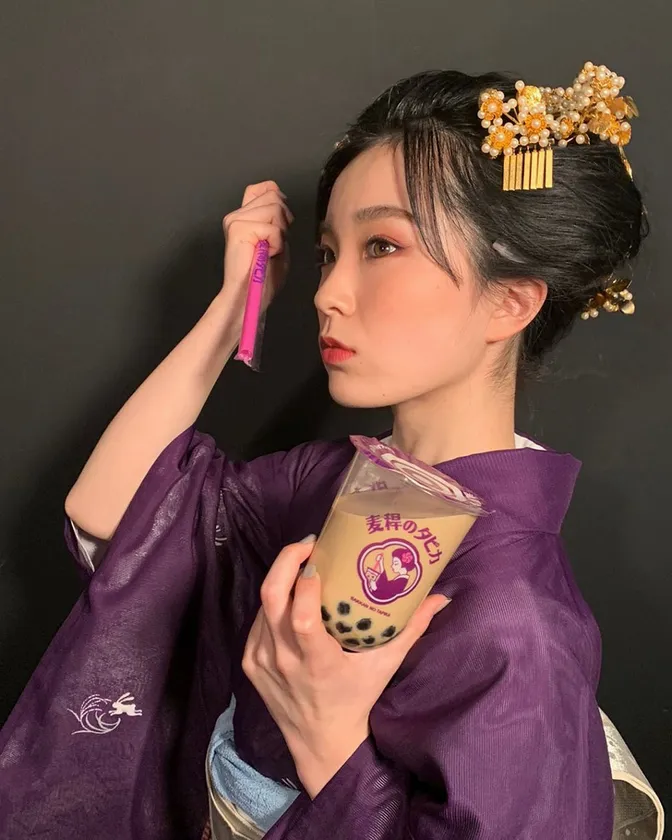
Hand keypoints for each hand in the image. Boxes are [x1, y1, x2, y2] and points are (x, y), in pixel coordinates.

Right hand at [220, 180, 293, 320]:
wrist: (250, 296)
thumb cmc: (263, 276)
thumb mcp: (279, 241)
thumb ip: (279, 220)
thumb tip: (281, 200)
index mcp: (245, 216)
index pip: (265, 187)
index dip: (279, 200)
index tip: (280, 224)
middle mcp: (237, 214)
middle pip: (274, 195)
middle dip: (283, 221)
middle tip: (273, 244)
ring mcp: (236, 219)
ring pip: (275, 209)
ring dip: (279, 234)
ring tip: (268, 250)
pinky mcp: (238, 228)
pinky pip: (272, 227)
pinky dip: (276, 244)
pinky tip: (266, 254)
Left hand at [242, 538, 448, 797]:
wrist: (320, 742)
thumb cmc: (357, 698)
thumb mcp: (386, 665)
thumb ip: (412, 629)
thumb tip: (441, 597)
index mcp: (317, 662)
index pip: (302, 616)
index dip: (305, 582)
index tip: (320, 557)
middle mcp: (284, 660)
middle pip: (271, 598)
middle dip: (286, 562)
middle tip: (307, 545)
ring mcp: (262, 661)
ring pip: (263, 606)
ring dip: (281, 580)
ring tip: (304, 566)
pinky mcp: (250, 663)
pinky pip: (257, 622)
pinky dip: (273, 604)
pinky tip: (291, 597)